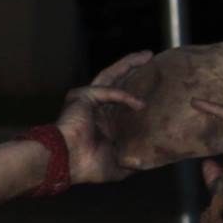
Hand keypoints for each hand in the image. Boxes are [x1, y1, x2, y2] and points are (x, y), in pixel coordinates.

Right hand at [53, 50, 148, 184]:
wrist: (67, 162)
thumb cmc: (87, 166)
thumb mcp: (119, 166)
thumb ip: (134, 160)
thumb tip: (152, 161)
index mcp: (102, 123)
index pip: (121, 100)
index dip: (136, 90)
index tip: (155, 84)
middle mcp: (95, 108)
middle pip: (117, 81)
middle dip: (132, 68)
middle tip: (149, 58)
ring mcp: (88, 100)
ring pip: (111, 76)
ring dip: (128, 65)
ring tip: (147, 56)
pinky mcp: (84, 97)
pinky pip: (108, 92)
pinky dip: (125, 96)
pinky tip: (139, 104)